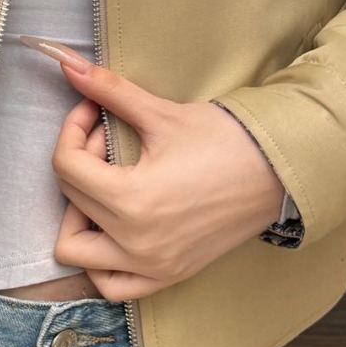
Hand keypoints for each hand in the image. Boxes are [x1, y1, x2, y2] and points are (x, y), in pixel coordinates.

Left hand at [39, 46, 285, 300]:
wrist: (279, 171)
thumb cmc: (225, 140)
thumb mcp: (162, 113)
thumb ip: (109, 90)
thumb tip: (67, 63)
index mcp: (131, 200)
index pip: (66, 167)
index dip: (71, 130)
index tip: (92, 112)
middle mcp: (136, 243)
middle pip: (70, 201)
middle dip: (81, 162)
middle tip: (110, 139)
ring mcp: (152, 266)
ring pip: (77, 253)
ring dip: (79, 218)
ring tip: (106, 187)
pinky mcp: (168, 276)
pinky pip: (112, 284)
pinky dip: (101, 259)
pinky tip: (114, 226)